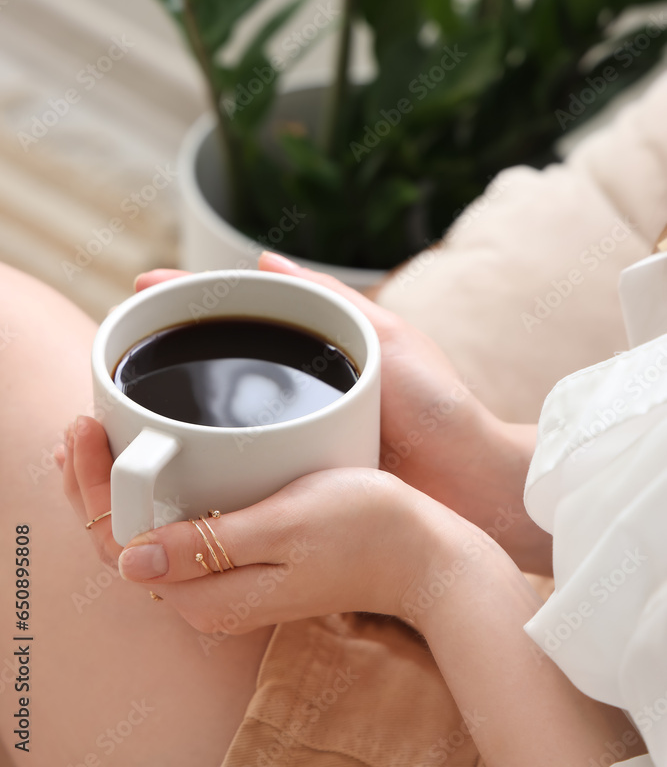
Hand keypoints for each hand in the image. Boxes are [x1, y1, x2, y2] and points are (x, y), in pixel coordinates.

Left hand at [56, 415, 445, 630]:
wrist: (425, 552)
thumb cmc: (365, 529)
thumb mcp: (285, 528)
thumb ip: (208, 546)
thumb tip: (130, 558)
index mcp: (211, 595)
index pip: (118, 546)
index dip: (90, 488)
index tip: (84, 428)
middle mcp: (211, 598)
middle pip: (122, 545)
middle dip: (92, 487)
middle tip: (79, 426)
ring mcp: (228, 582)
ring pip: (146, 538)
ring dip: (117, 491)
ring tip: (100, 437)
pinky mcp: (246, 562)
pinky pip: (177, 534)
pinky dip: (153, 497)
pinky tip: (152, 464)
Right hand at [134, 259, 494, 512]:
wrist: (468, 482)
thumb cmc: (436, 405)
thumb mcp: (384, 336)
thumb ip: (331, 298)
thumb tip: (262, 257)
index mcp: (314, 349)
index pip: (240, 314)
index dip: (190, 300)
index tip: (143, 287)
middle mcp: (294, 391)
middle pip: (222, 359)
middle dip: (172, 345)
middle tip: (124, 336)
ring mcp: (288, 436)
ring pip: (219, 412)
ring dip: (174, 401)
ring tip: (128, 389)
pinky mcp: (290, 481)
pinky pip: (234, 463)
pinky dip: (198, 454)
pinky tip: (166, 453)